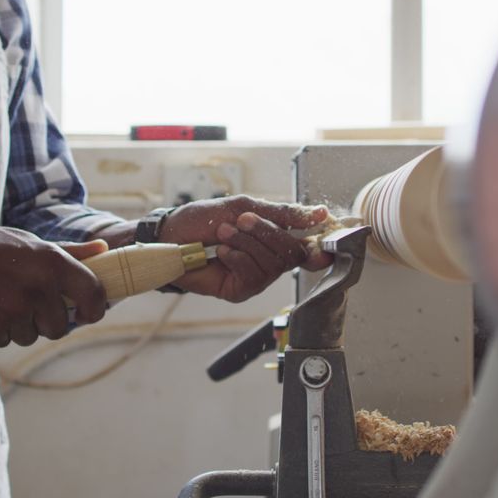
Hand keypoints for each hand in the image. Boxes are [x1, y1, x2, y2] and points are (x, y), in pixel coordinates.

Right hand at [0, 220, 108, 346]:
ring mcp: (13, 310)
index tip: (87, 314)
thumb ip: (69, 252)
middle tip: (22, 304)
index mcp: (52, 262)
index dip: (95, 310)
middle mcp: (38, 287)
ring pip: (29, 337)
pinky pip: (2, 342)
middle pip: (59, 328)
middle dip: (44, 322)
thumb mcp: (29, 242)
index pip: (94, 295)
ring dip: (15, 327)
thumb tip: (104, 248)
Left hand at [158, 195, 332, 301]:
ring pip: (273, 263)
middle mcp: (269, 260)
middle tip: (241, 220)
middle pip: (293, 253)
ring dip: (246, 243)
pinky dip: (238, 258)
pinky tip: (221, 253)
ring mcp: (256, 277)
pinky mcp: (240, 291)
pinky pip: (253, 275)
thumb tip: (320, 213)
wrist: (170, 237)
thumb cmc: (202, 220)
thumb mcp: (243, 206)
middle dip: (267, 233)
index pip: (308, 246)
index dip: (320, 244)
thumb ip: (282, 213)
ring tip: (223, 233)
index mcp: (274, 238)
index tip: (326, 235)